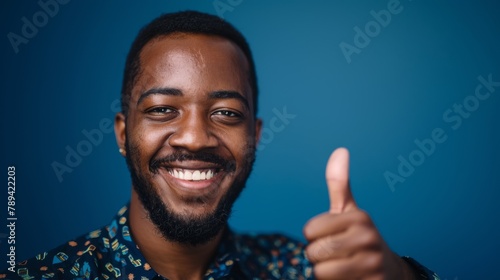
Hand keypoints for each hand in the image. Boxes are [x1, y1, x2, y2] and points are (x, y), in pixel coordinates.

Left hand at [303, 148, 414, 279]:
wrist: (390, 272)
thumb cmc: (360, 239)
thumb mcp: (350, 211)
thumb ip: (340, 184)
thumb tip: (340, 150)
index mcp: (359, 218)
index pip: (310, 230)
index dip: (314, 236)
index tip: (330, 236)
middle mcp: (368, 239)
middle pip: (314, 252)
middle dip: (318, 256)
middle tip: (336, 254)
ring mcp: (371, 265)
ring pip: (320, 272)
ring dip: (325, 273)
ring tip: (342, 266)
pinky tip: (349, 278)